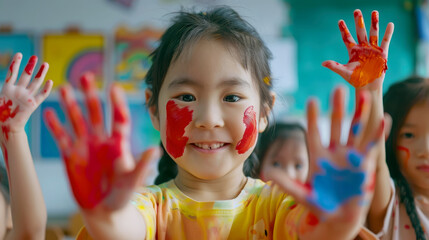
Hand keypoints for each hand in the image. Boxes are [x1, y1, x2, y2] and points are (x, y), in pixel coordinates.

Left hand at [0, 53, 51, 139]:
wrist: (6, 127)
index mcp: (7, 89)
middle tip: (34, 57)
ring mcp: (26, 97)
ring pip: (35, 82)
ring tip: (45, 64)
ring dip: (40, 73)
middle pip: (26, 75)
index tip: (19, 54)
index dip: (15, 64)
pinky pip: (41, 96)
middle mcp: (18, 91)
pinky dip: (46, 89)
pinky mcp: (33, 104)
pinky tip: (50, 82)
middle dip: (30, 66)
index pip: (12, 73)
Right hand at [44, 73, 159, 209]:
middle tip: (86, 76)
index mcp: (119, 143)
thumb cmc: (123, 194)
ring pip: (77, 120)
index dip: (117, 103)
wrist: (105, 209)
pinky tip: (49, 113)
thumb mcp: (133, 180)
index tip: (114, 87)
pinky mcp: (71, 156)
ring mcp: (85, 146)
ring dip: (71, 105)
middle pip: (96, 112)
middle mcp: (101, 140)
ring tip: (63, 88)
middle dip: (91, 95)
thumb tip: (154, 150)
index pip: (119, 118)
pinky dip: (55, 126)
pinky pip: (62, 138)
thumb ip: (142, 165)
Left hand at [261, 87, 384, 237]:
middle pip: (336, 125)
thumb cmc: (318, 204)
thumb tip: (266, 173)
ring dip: (360, 114)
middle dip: (337, 107)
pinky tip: (383, 118)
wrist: (338, 217)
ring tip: (364, 96)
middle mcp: (334, 152)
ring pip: (355, 130)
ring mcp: (350, 156)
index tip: (311, 100)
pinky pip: (371, 145)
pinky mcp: (364, 164)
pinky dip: (377, 133)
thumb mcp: (301, 192)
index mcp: (317, 155)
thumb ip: (286, 183)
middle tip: (339, 88)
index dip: (312, 116)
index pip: (314, 131)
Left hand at [322, 9, 393, 89]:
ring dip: (374, 23)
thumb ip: (335, 66)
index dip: (344, 30)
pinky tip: (389, 24)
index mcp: (353, 51)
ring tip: (374, 12)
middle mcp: (363, 48)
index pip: (347, 38)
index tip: (340, 21)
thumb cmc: (355, 79)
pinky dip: (387, 33)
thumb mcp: (344, 72)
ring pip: (373, 33)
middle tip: (356, 11)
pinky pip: (385, 41)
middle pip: (360, 32)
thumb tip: (323, 63)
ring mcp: (373, 49)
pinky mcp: (382, 53)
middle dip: (358, 22)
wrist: (368, 86)